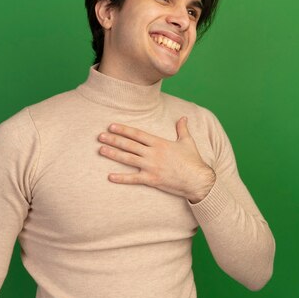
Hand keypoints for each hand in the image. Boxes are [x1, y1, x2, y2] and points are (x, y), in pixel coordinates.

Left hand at [97, 116, 215, 202]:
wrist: (198, 180)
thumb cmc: (193, 161)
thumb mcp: (187, 142)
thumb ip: (182, 129)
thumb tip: (184, 117)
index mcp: (159, 143)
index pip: (137, 134)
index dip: (123, 130)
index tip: (111, 126)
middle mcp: (153, 153)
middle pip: (129, 145)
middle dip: (113, 140)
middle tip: (100, 136)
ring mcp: (151, 167)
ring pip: (128, 159)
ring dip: (113, 154)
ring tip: (101, 150)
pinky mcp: (151, 179)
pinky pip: (133, 179)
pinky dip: (121, 178)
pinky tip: (110, 176)